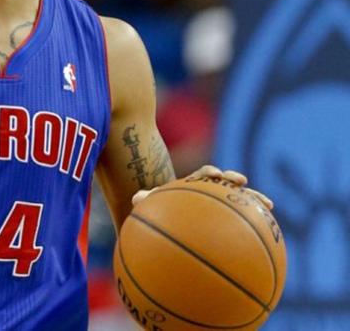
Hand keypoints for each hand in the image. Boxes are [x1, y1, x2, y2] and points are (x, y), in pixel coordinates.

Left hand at [132, 164, 273, 209]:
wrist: (171, 219)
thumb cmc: (163, 211)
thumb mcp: (155, 206)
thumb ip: (148, 200)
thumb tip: (137, 197)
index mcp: (194, 185)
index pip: (203, 174)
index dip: (209, 172)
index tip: (215, 174)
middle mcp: (211, 191)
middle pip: (225, 182)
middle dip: (234, 179)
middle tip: (241, 180)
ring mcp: (222, 203)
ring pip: (241, 198)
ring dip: (254, 199)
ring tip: (268, 205)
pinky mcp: (231, 217)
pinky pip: (246, 219)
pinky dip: (257, 223)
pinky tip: (270, 234)